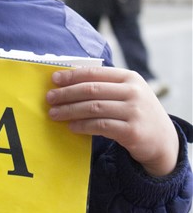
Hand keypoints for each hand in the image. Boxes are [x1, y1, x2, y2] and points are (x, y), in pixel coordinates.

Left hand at [46, 67, 178, 176]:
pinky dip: (82, 126)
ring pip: (93, 108)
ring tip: (54, 114)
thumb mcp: (128, 93)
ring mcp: (134, 111)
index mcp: (129, 77)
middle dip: (67, 93)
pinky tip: (71, 126)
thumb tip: (69, 81)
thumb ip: (106, 86)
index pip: (95, 73)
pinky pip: (100, 126)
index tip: (55, 79)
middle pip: (91, 90)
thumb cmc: (137, 113)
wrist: (162, 140)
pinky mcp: (131, 131)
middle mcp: (133, 92)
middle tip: (50, 98)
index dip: (72, 75)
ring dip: (70, 110)